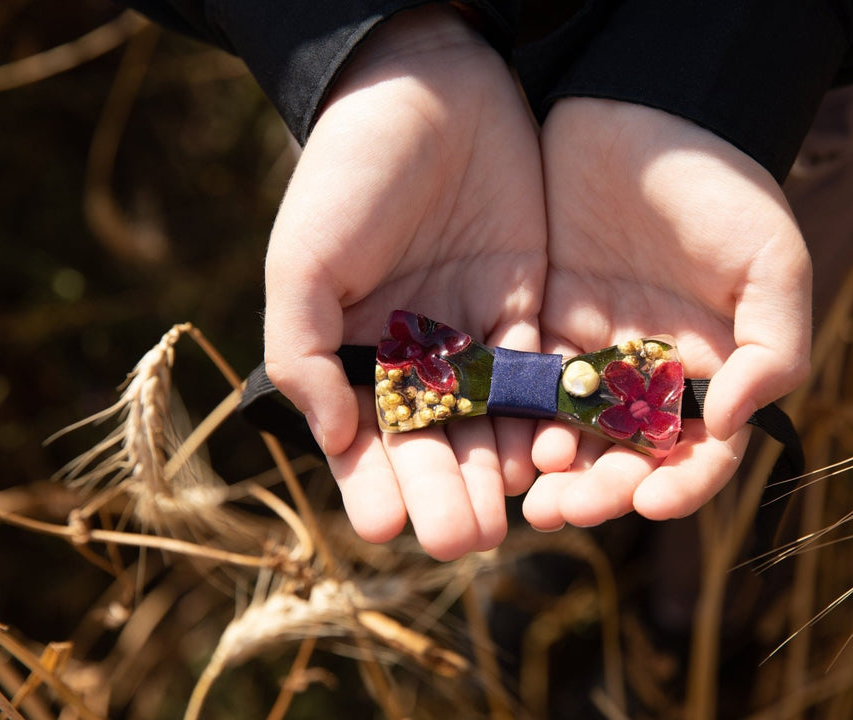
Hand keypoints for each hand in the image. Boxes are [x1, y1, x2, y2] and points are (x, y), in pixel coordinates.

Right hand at [263, 6, 546, 559]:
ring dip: (495, 470)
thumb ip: (304, 349)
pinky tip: (548, 454)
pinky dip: (542, 416)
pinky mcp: (530, 309)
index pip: (365, 436)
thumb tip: (326, 434)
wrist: (429, 91)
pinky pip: (539, 376)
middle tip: (459, 541)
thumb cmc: (349, 172)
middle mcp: (418, 355)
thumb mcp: (304, 258)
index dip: (373, 482)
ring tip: (503, 518)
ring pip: (489, 421)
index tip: (384, 527)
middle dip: (443, 493)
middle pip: (433, 441)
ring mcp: (476, 336)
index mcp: (357, 350)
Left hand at [524, 98, 810, 529]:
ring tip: (531, 493)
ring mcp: (595, 351)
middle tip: (564, 512)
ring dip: (553, 469)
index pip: (703, 451)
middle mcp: (652, 373)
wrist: (645, 109)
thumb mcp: (772, 260)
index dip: (682, 485)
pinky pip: (527, 381)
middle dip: (600, 491)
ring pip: (573, 431)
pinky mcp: (542, 320)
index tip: (650, 501)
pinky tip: (501, 437)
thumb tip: (733, 422)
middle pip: (628, 457)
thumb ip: (773, 346)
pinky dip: (518, 416)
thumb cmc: (720, 186)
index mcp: (712, 368)